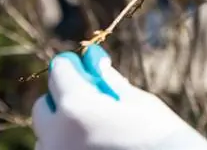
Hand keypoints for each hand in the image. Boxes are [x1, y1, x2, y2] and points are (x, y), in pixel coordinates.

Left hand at [32, 44, 206, 149]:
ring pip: (47, 135)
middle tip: (91, 98)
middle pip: (44, 107)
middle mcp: (57, 136)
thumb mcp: (138, 102)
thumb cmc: (162, 136)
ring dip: (64, 125)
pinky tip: (97, 145)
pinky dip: (69, 145)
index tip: (82, 65)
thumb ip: (109, 83)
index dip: (72, 66)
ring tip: (97, 128)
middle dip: (63, 97)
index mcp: (76, 107)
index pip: (58, 72)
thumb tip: (96, 65)